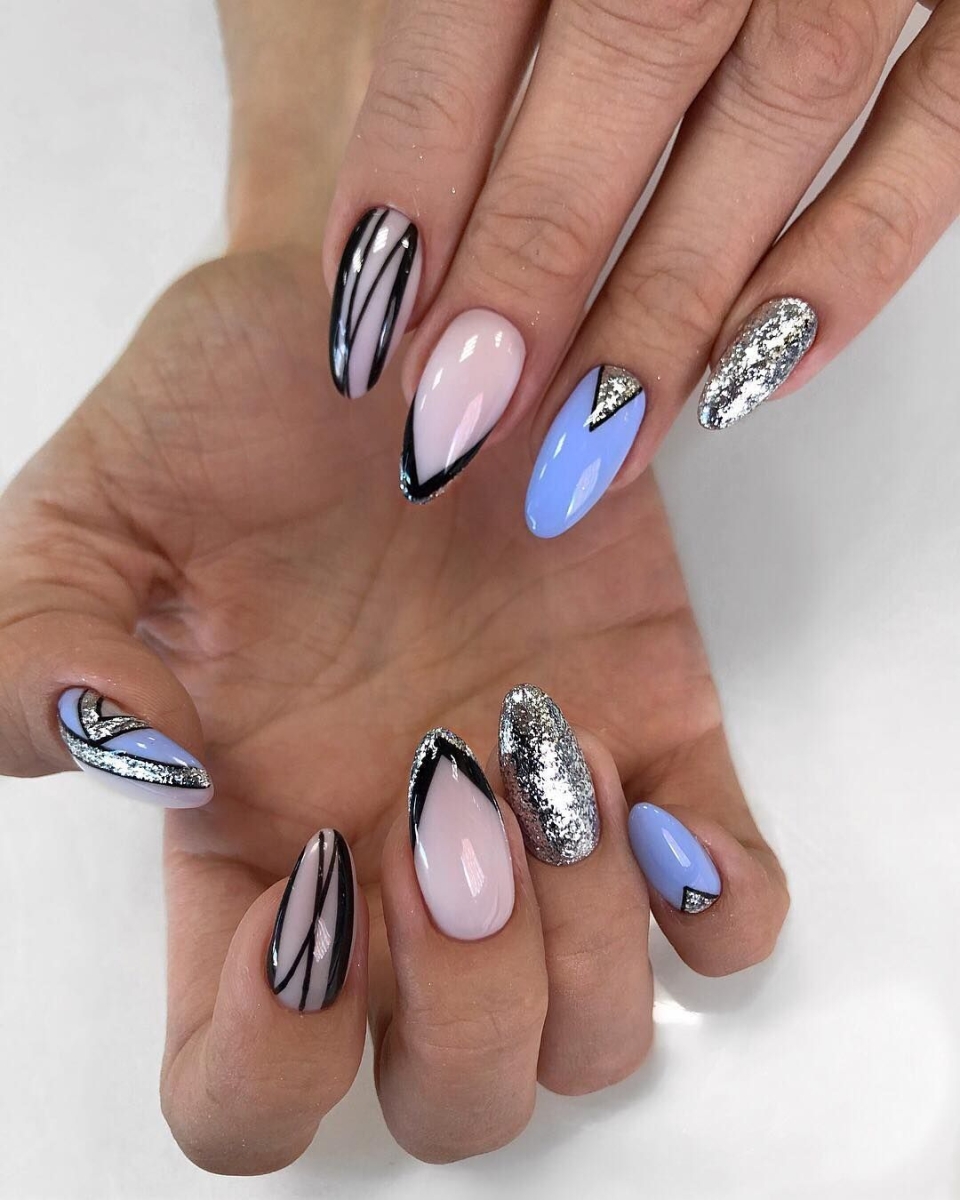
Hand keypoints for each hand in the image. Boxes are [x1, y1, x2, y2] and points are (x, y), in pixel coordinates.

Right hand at [0, 248, 786, 1171]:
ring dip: (586, 947)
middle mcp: (402, 864)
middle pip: (454, 1092)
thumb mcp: (90, 511)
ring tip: (549, 760)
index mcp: (258, 842)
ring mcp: (541, 817)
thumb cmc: (238, 403)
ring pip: (592, 1032)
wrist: (399, 308)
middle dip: (468, 998)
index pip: (251, 1090)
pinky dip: (717, 910)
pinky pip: (728, 923)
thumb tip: (127, 761)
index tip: (303, 883)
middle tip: (448, 807)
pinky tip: (659, 806)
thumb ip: (37, 650)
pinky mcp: (661, 742)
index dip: (272, 1057)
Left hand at [322, 0, 958, 526]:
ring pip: (782, 105)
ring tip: (589, 444)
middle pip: (632, 49)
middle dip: (537, 251)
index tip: (369, 313)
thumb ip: (479, 19)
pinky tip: (752, 378)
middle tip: (460, 408)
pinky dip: (855, 258)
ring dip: (674, 300)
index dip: (419, 153)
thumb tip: (399, 211)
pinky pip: (945, 130)